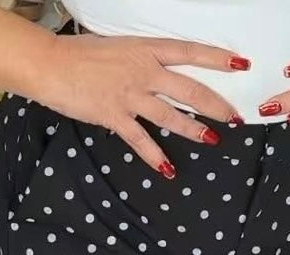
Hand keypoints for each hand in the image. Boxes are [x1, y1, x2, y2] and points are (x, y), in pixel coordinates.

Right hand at [43, 33, 249, 174]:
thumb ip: (138, 60)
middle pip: (189, 88)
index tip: (240, 65)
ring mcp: (130, 95)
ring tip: (212, 140)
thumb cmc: (79, 54)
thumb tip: (154, 71)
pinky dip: (155, 156)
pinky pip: (140, 140)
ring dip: (193, 130)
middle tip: (235, 118)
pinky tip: (168, 170)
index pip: (188, 51)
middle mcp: (143, 71)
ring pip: (170, 115)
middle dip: (215, 104)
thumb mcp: (117, 48)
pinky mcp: (114, 116)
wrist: (50, 64)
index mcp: (145, 49)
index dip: (216, 59)